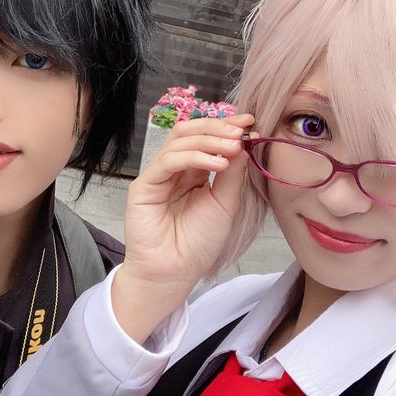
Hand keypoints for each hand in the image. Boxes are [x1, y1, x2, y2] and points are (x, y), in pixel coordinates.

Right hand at [112, 113, 254, 342]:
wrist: (176, 273)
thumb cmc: (199, 243)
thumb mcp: (226, 203)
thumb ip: (233, 173)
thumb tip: (242, 142)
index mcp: (193, 171)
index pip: (205, 137)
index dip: (227, 126)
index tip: (251, 122)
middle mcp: (174, 169)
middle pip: (190, 131)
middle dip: (218, 127)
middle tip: (242, 131)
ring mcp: (158, 175)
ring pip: (179, 140)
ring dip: (210, 140)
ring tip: (234, 147)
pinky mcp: (144, 186)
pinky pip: (168, 161)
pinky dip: (195, 157)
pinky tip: (217, 164)